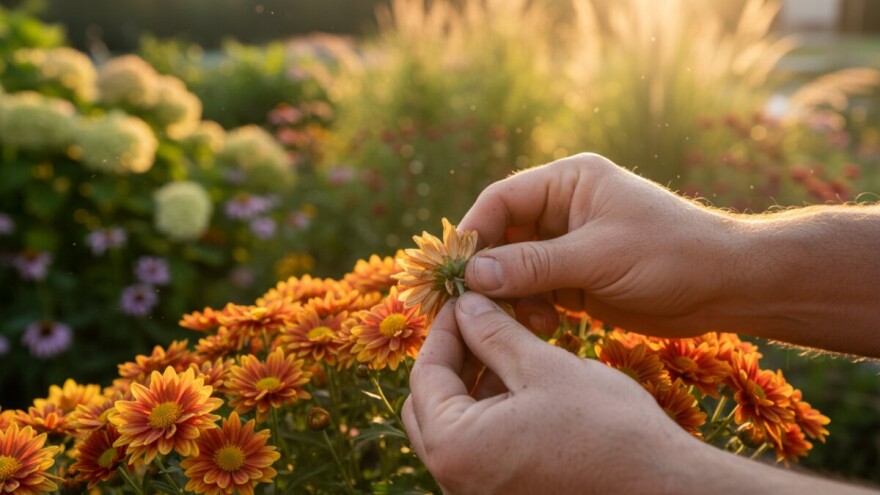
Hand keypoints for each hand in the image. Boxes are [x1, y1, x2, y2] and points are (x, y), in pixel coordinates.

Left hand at [402, 292, 701, 494]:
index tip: (464, 300)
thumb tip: (464, 306)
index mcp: (455, 448)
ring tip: (504, 344)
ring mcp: (478, 492)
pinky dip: (488, 412)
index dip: (444, 329)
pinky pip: (479, 448)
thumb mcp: (543, 367)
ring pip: (454, 426)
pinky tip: (520, 382)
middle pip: (428, 405)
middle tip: (479, 322)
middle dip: (451, 358)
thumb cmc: (608, 428)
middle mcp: (455, 479)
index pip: (425, 375)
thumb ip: (493, 334)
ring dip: (471, 384)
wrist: (664, 488)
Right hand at [460, 153, 737, 336]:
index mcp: (568, 182)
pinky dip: (531, 309)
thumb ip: (535, 265)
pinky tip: (546, 325)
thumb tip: (474, 273)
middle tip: (472, 306)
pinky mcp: (576, 278)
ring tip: (525, 320)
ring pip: (515, 269)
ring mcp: (568, 246)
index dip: (474, 232)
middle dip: (489, 271)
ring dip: (511, 295)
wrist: (724, 286)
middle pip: (503, 236)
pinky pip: (535, 291)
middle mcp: (562, 210)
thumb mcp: (598, 257)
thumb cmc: (670, 254)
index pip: (503, 200)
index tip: (454, 269)